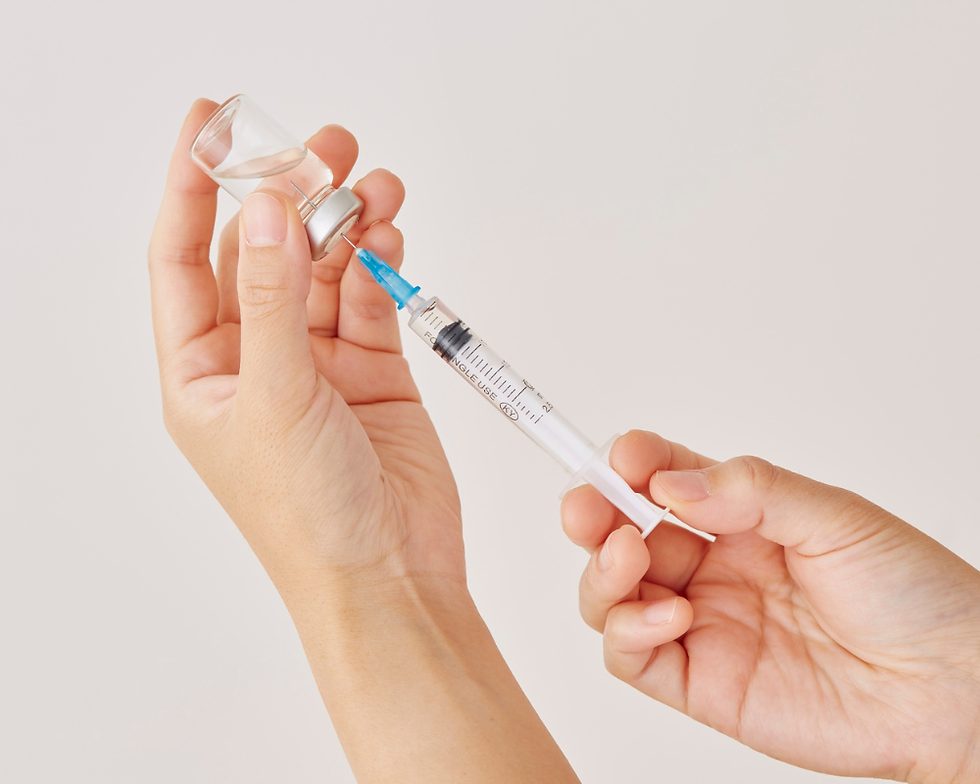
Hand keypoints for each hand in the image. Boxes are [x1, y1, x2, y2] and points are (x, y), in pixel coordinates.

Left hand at [149, 100, 463, 589]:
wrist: (390, 576)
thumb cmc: (310, 517)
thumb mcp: (275, 398)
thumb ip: (271, 298)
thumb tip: (264, 210)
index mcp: (204, 372)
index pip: (183, 260)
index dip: (191, 189)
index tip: (209, 125)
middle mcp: (257, 360)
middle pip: (262, 251)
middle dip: (288, 195)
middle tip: (322, 147)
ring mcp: (318, 362)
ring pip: (325, 267)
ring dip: (346, 223)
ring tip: (374, 188)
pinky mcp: (375, 367)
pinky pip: (371, 295)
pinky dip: (381, 262)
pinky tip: (390, 236)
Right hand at [562, 430, 979, 781]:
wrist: (955, 692)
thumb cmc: (915, 597)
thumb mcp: (835, 518)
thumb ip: (749, 492)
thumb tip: (669, 482)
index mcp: (743, 520)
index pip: (665, 479)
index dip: (633, 463)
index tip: (623, 455)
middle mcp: (713, 568)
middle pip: (621, 532)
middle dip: (593, 512)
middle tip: (589, 505)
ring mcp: (702, 624)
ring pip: (610, 592)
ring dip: (601, 569)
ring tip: (628, 554)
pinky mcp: (700, 681)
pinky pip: (630, 655)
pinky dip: (628, 628)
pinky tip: (669, 613)